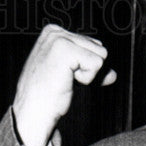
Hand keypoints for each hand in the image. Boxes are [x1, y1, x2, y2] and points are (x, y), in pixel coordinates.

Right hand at [12, 24, 116, 145]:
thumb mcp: (71, 77)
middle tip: (65, 82)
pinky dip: (86, 79)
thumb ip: (90, 69)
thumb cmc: (46, 98)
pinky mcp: (65, 49)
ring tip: (64, 81)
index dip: (88, 68)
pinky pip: (97, 64)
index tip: (68, 78)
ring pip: (101, 56)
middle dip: (89, 71)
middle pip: (99, 49)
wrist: (32, 114)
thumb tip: (113, 74)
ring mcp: (59, 38)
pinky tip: (65, 82)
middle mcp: (55, 32)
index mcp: (53, 33)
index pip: (93, 46)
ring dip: (87, 75)